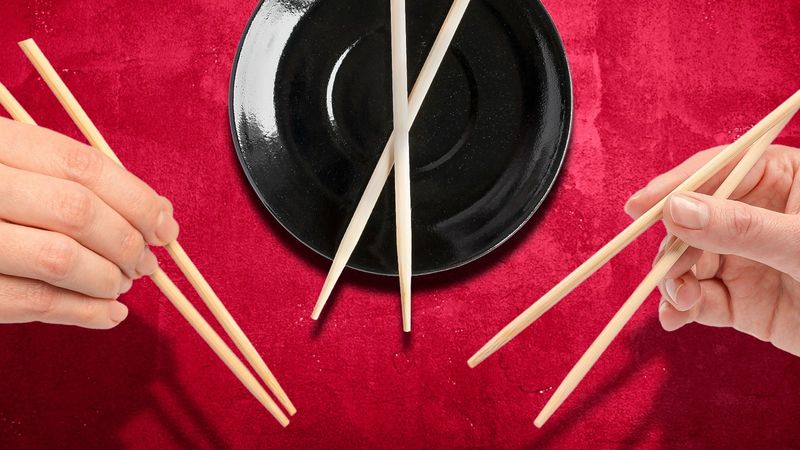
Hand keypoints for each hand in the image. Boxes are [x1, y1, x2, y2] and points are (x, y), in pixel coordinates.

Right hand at [0, 118, 177, 328]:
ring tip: (122, 283)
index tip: (166, 225)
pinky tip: (110, 315)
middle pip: (76, 211)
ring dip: (106, 278)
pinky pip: (30, 302)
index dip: (136, 198)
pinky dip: (82, 312)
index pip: (82, 166)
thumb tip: (157, 211)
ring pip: (57, 259)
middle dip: (127, 241)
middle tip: (146, 262)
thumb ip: (66, 180)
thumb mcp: (9, 167)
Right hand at [625, 144, 799, 356]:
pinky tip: (674, 318)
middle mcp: (755, 218)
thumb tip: (676, 209)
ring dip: (673, 281)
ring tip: (678, 301)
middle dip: (673, 246)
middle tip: (668, 271)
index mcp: (781, 181)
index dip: (676, 185)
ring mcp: (745, 259)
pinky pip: (699, 299)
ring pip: (689, 261)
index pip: (719, 170)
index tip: (638, 205)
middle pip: (693, 219)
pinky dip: (681, 309)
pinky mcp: (741, 301)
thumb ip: (740, 227)